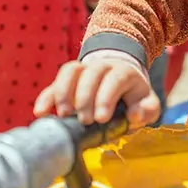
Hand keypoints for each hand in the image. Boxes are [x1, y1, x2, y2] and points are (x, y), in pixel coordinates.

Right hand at [33, 52, 161, 128]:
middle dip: (85, 97)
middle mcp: (102, 66)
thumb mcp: (146, 103)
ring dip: (64, 92)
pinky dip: (46, 97)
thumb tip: (134, 115)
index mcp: (124, 72)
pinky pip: (54, 82)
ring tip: (64, 115)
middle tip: (84, 121)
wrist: (119, 78)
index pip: (115, 79)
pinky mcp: (67, 80)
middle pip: (91, 73)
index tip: (101, 119)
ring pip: (70, 71)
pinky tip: (40, 112)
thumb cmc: (133, 97)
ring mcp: (83, 70)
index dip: (106, 97)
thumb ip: (147, 110)